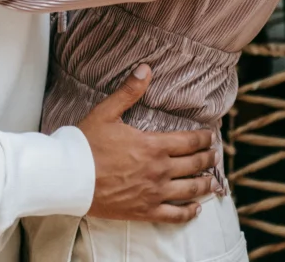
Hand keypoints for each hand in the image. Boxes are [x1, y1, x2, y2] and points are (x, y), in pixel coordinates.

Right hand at [78, 66, 220, 223]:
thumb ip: (129, 91)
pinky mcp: (144, 211)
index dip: (203, 139)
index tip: (211, 137)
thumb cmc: (86, 144)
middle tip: (215, 156)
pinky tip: (195, 209)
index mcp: (153, 146)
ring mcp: (153, 193)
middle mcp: (159, 170)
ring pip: (189, 191)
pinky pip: (174, 216)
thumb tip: (146, 69)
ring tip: (212, 181)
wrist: (69, 178)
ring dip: (204, 185)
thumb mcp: (106, 112)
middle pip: (193, 165)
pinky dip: (188, 213)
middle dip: (208, 159)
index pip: (188, 141)